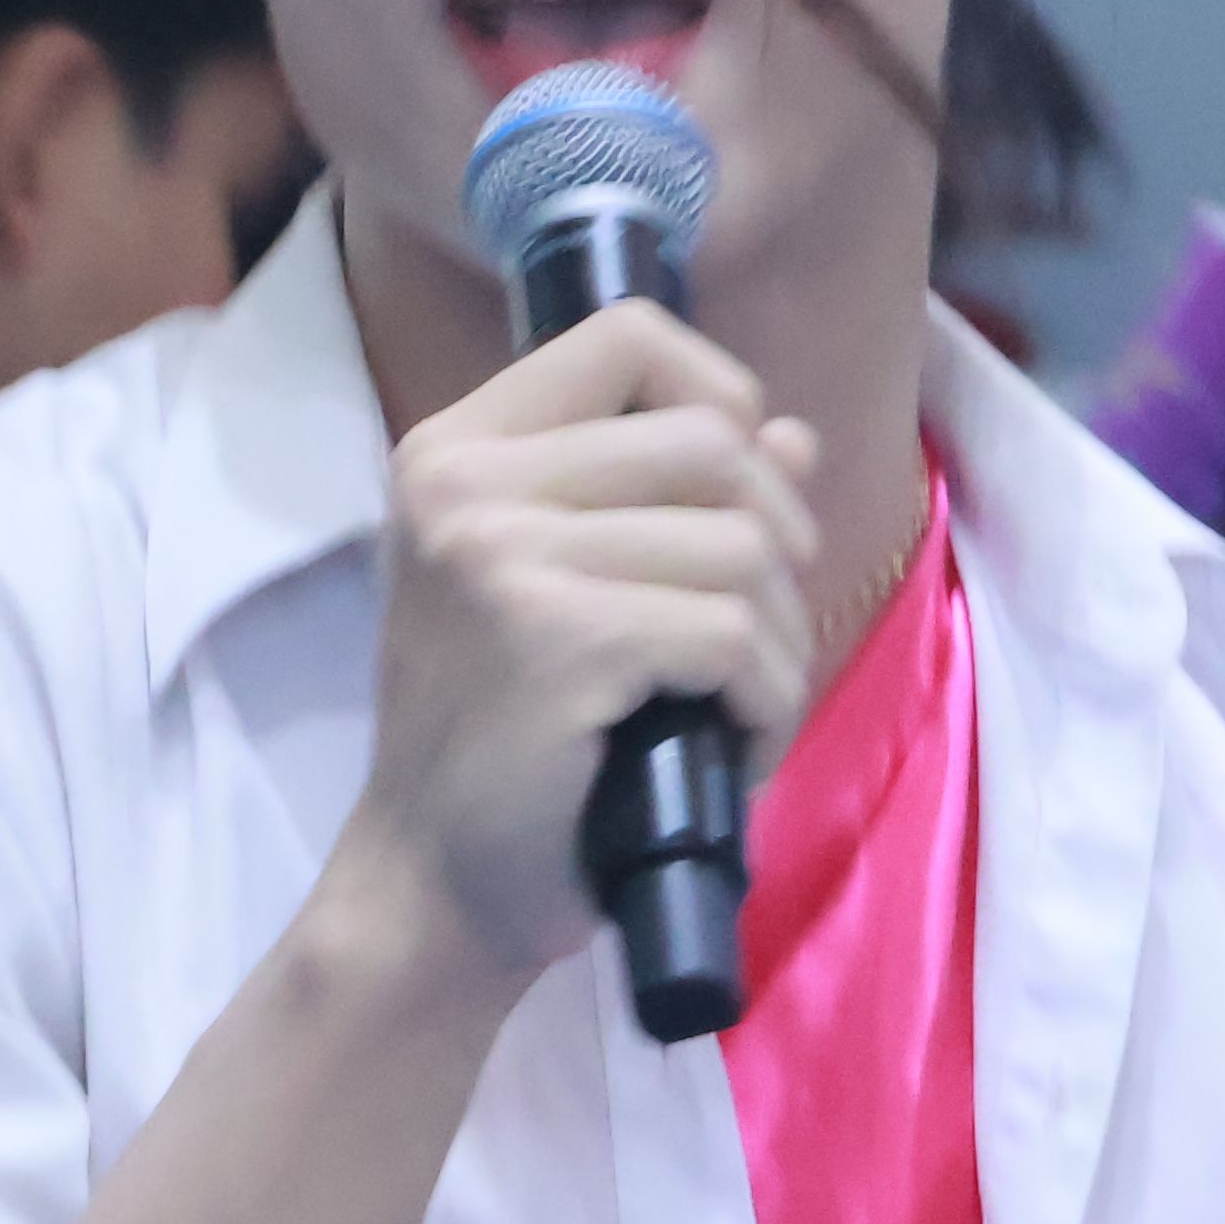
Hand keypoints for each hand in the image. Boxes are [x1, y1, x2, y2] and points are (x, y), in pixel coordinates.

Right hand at [332, 304, 823, 981]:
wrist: (435, 887)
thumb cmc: (509, 743)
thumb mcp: (567, 590)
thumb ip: (668, 498)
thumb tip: (789, 429)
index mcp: (457, 449)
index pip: (627, 336)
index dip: (719, 396)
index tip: (736, 490)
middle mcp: (466, 484)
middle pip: (712, 442)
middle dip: (778, 539)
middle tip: (752, 631)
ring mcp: (506, 557)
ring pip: (742, 547)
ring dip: (780, 639)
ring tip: (736, 704)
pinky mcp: (561, 638)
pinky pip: (737, 634)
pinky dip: (768, 699)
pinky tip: (733, 742)